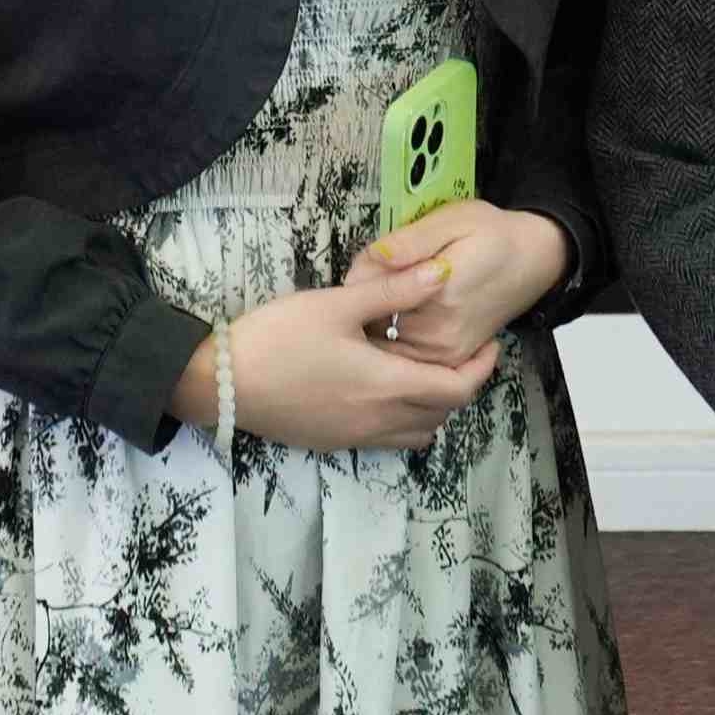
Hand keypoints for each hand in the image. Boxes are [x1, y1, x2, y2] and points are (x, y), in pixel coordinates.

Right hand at [178, 294, 498, 453]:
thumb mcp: (338, 304)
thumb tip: (444, 272)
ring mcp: (356, 437)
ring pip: (418, 432)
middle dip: (460, 385)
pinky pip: (388, 439)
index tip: (491, 344)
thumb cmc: (279, 336)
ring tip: (422, 370)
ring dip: (433, 407)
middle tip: (460, 352)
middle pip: (442, 414)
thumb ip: (395, 290)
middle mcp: (380, 420)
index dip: (482, 368)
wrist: (223, 383)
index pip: (457, 388)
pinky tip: (383, 386)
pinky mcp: (334, 442)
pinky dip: (403, 418)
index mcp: (387, 384)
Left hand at [345, 201, 566, 364]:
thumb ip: (409, 241)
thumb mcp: (451, 219)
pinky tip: (409, 312)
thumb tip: (373, 258)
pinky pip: (402, 356)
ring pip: (383, 342)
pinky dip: (395, 337)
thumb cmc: (492, 235)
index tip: (374, 260)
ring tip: (400, 292)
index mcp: (437, 294)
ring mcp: (444, 354)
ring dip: (379, 320)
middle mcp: (440, 333)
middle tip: (388, 272)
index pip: (366, 294)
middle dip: (367, 300)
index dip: (361, 276)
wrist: (532, 260)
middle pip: (370, 322)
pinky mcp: (449, 362)